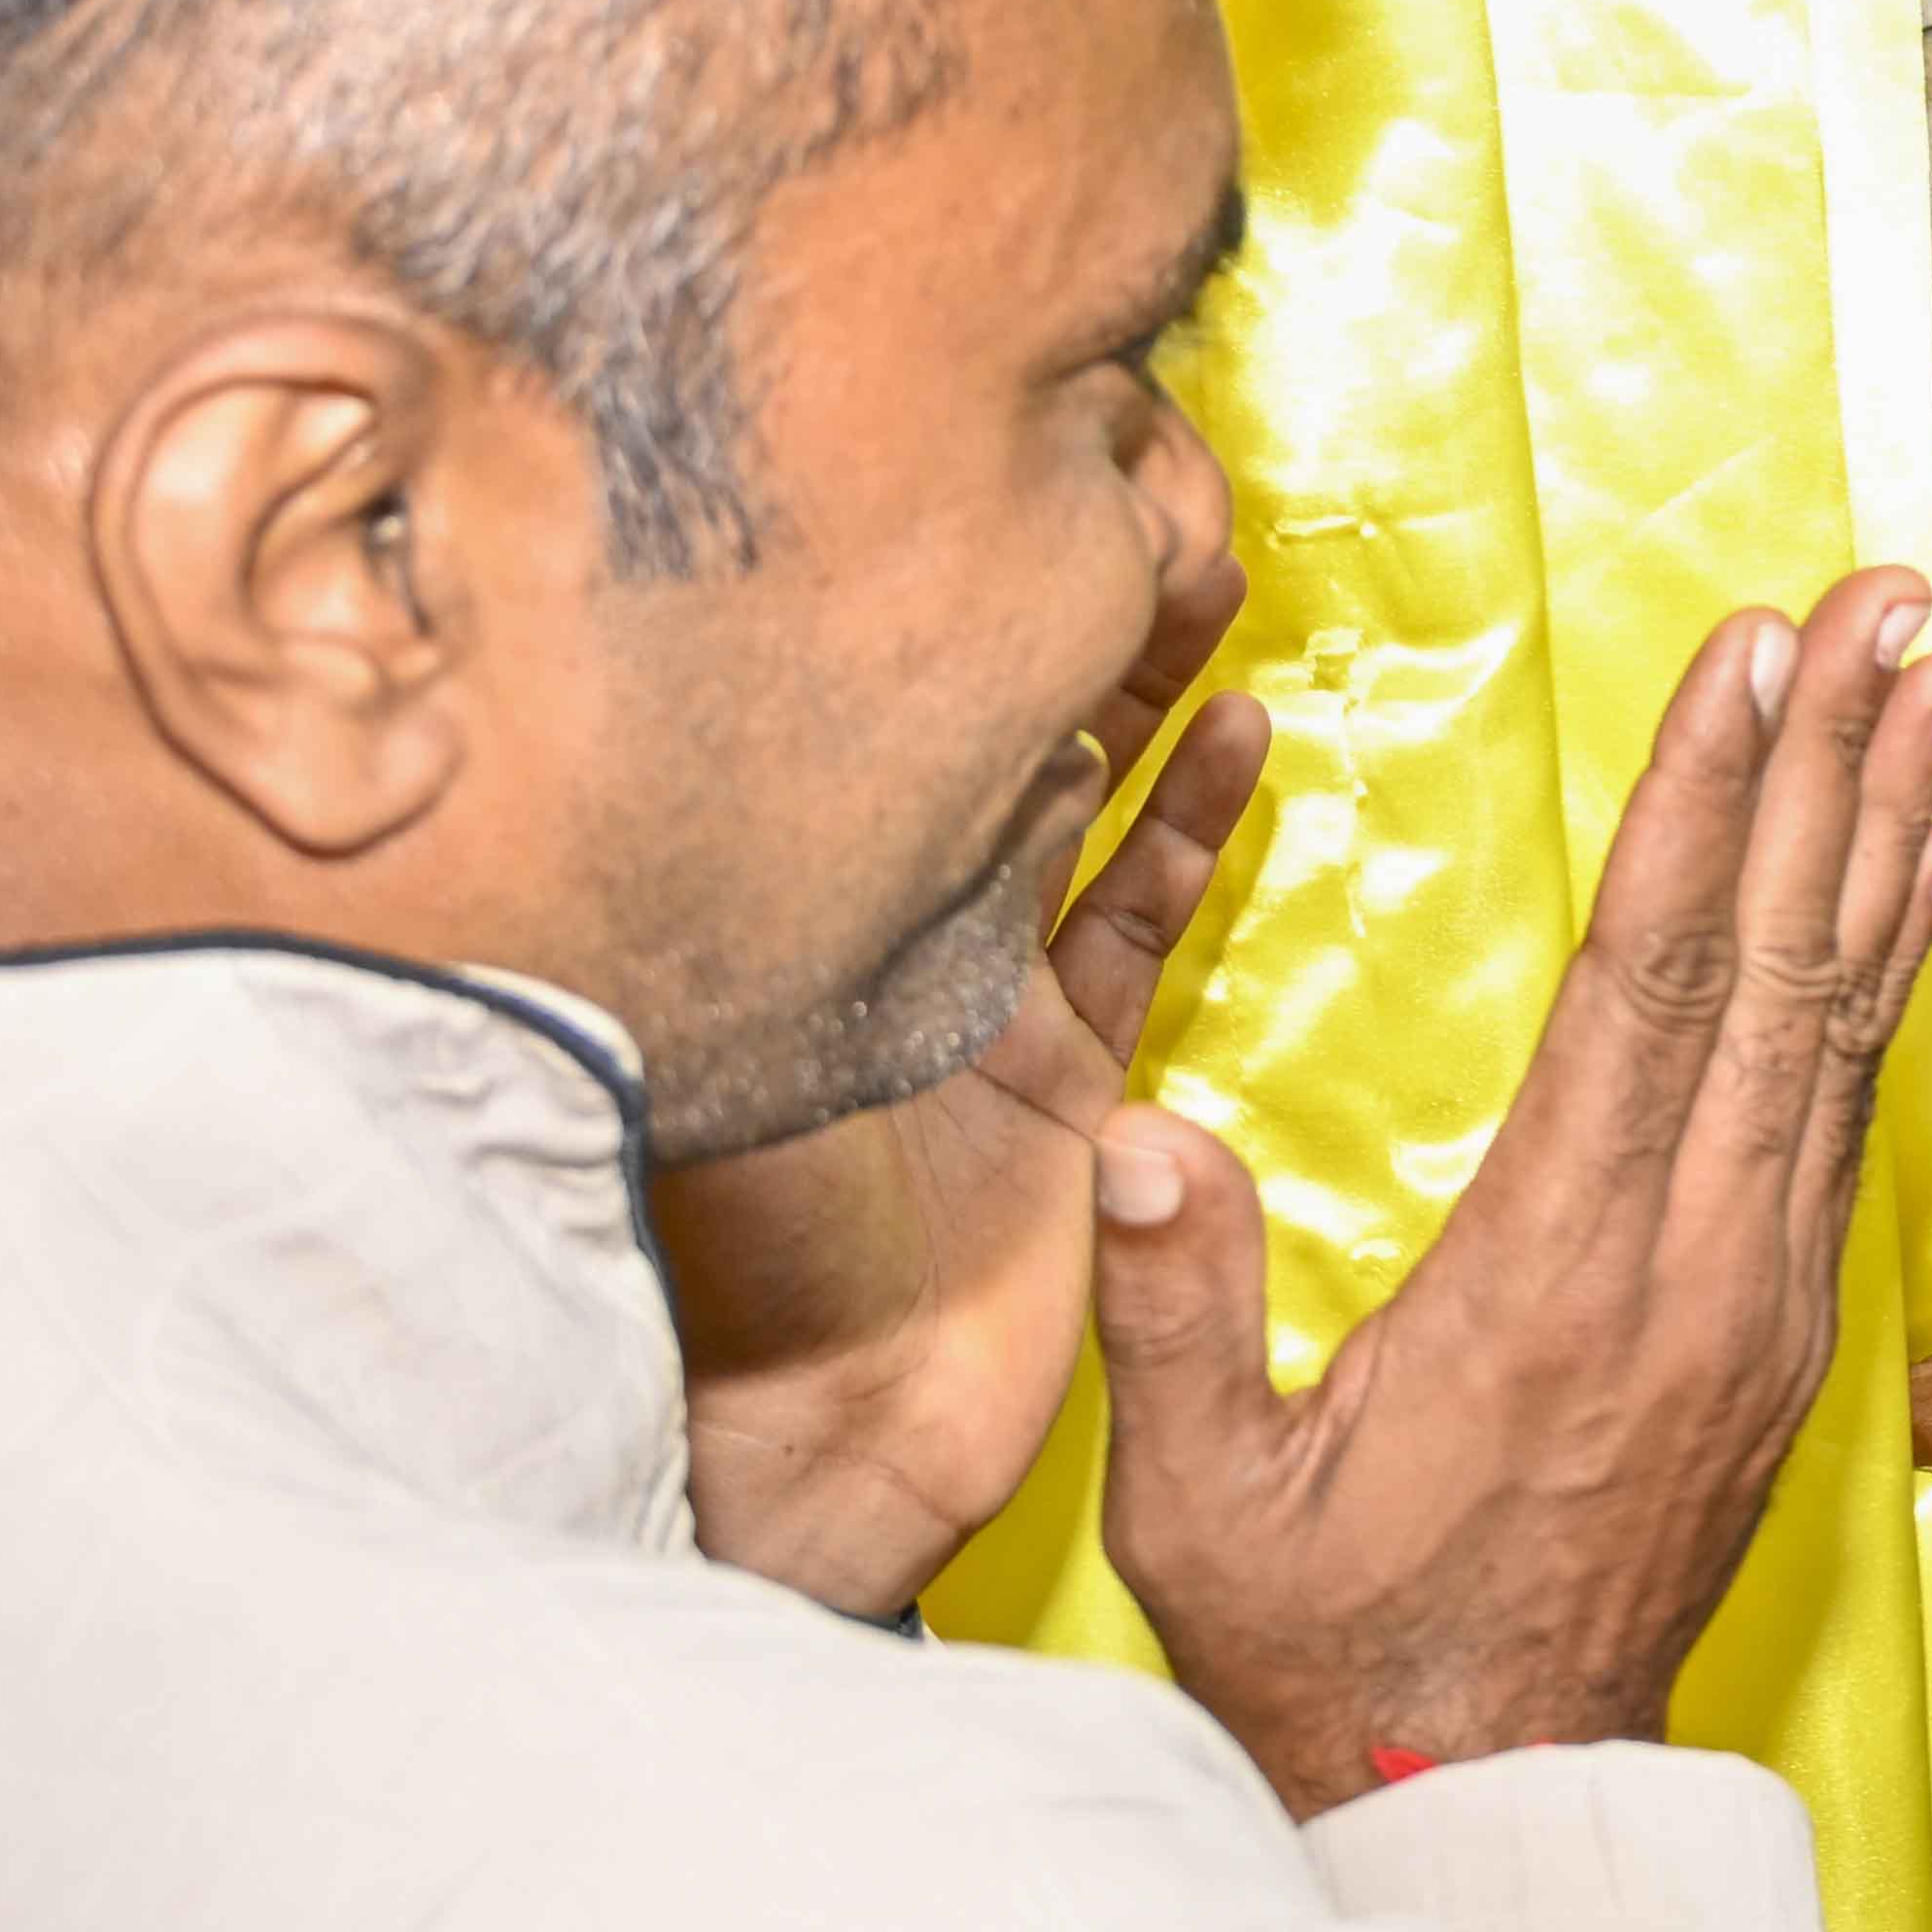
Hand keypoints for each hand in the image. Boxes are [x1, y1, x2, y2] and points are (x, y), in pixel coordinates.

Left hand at [660, 536, 1267, 1616]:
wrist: (806, 1459)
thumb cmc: (718, 1271)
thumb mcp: (694, 1047)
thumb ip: (743, 908)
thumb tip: (751, 729)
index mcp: (768, 922)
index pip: (838, 718)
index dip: (909, 597)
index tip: (978, 472)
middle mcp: (861, 941)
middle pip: (953, 734)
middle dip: (1037, 606)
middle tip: (1122, 478)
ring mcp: (967, 1007)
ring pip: (1064, 803)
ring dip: (1134, 685)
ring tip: (1201, 565)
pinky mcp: (1061, 1082)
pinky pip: (1137, 921)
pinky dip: (1189, 824)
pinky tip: (1237, 728)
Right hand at [1094, 568, 1931, 1816]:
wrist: (1492, 1794)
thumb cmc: (1329, 1648)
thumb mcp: (1205, 1510)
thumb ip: (1176, 1318)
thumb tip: (1137, 1146)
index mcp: (1555, 1273)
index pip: (1653, 985)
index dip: (1704, 805)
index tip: (1750, 656)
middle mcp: (1693, 1258)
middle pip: (1781, 960)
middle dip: (1834, 758)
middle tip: (1892, 598)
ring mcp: (1764, 1287)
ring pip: (1844, 1014)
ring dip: (1893, 830)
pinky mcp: (1792, 1319)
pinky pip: (1857, 1098)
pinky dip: (1897, 963)